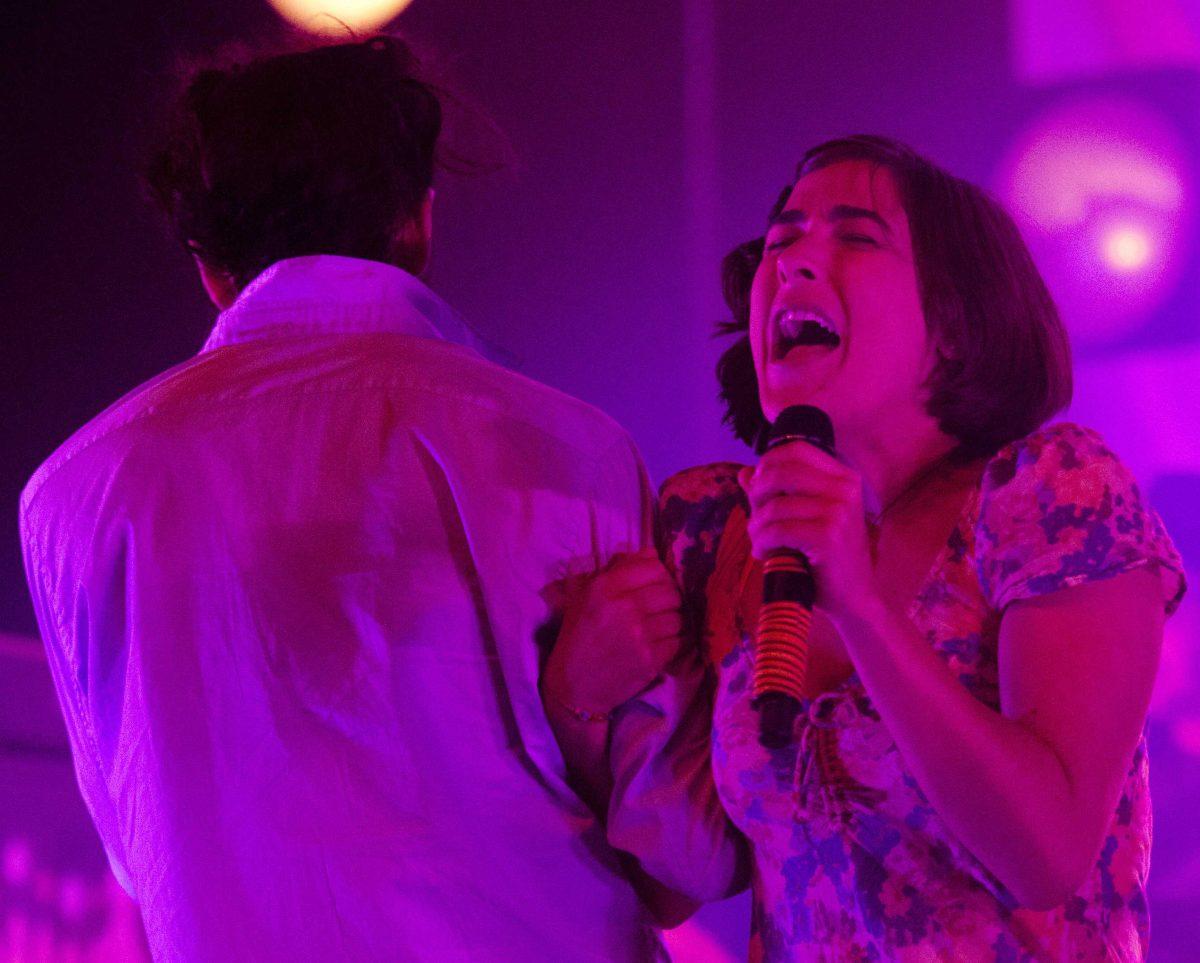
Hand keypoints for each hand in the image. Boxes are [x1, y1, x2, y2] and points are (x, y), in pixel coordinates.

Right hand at [543, 549, 682, 716]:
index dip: (658, 576)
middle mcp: (623, 607)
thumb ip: (617, 570)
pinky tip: (657, 646)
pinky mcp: (650, 659)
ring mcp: (639, 634)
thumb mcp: (585, 597)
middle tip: (658, 610)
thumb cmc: (578, 638)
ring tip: (657, 629)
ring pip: (678, 617)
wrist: (573, 687)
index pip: (653, 567)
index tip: (654, 586)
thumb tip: (652, 552)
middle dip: (668, 600)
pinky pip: (678, 642)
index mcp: (604, 587)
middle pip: (671, 592)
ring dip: (671, 623)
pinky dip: (672, 644)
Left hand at [738, 442, 873, 621]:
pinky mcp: (827, 536)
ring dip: (756, 525)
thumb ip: (775, 493)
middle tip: (754, 518)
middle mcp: (845, 489)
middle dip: (757, 494)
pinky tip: (763, 554)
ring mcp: (838, 512)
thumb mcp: (804, 518)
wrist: (853, 597)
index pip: (797, 450)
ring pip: (775, 505)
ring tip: (757, 541)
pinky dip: (762, 542)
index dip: (769, 463)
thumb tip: (743, 473)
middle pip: (781, 472)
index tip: (758, 485)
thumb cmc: (826, 556)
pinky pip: (777, 530)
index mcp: (844, 477)